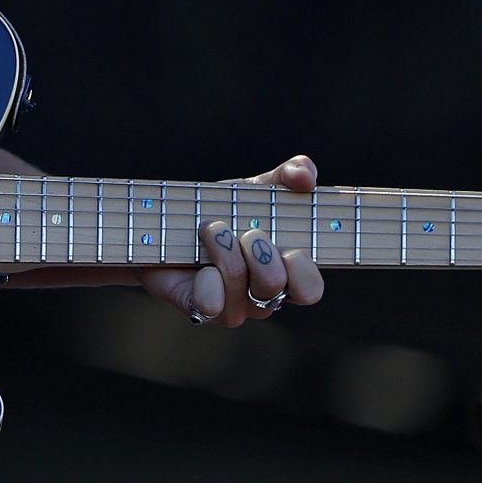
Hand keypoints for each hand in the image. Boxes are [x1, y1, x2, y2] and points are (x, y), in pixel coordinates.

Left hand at [140, 154, 328, 326]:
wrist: (171, 220)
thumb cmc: (227, 209)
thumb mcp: (259, 188)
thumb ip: (290, 175)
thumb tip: (306, 177)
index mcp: (285, 271)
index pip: (310, 290)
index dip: (304, 272)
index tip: (291, 248)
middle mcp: (262, 295)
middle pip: (275, 287)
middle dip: (261, 253)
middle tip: (247, 233)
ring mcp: (232, 306)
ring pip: (240, 289)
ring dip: (225, 249)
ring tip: (212, 228)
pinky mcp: (198, 308)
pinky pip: (210, 304)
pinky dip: (205, 279)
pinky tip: (198, 262)